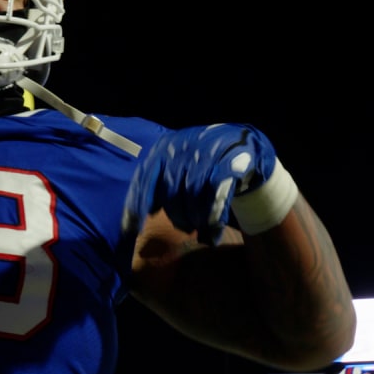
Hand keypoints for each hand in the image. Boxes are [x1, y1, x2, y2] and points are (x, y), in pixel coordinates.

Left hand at [121, 123, 276, 244]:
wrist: (241, 143)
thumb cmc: (202, 161)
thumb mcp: (177, 166)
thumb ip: (160, 185)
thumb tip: (143, 212)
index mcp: (163, 148)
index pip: (144, 179)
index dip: (136, 206)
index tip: (131, 230)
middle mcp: (181, 147)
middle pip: (171, 191)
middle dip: (177, 216)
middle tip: (185, 228)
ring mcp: (205, 153)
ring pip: (193, 194)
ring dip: (196, 218)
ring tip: (199, 228)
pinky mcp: (228, 162)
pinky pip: (215, 194)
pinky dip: (213, 216)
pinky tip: (213, 230)